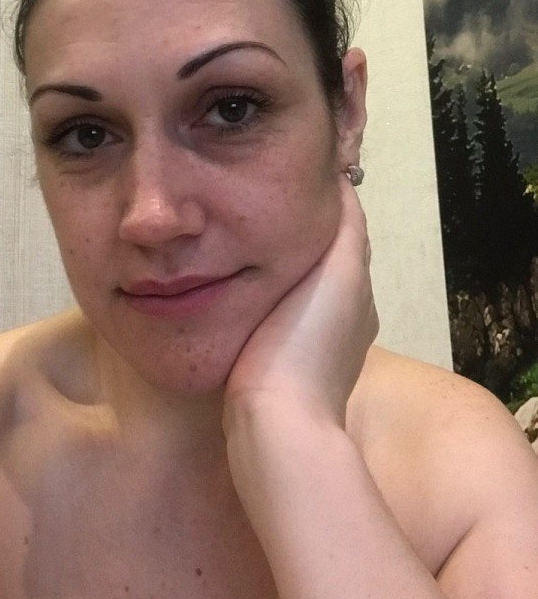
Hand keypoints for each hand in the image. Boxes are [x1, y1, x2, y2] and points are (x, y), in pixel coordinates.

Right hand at [224, 175, 377, 427]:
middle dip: (300, 230)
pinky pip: (281, 311)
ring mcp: (318, 344)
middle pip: (325, 259)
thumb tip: (343, 185)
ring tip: (244, 235)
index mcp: (358, 290)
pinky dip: (269, 291)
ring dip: (281, 261)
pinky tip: (240, 286)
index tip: (290, 176)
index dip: (325, 204)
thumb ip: (344, 230)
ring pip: (302, 285)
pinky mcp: (285, 363)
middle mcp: (347, 315)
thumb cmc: (304, 342)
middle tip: (260, 200)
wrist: (277, 423)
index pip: (346, 233)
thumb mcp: (336, 274)